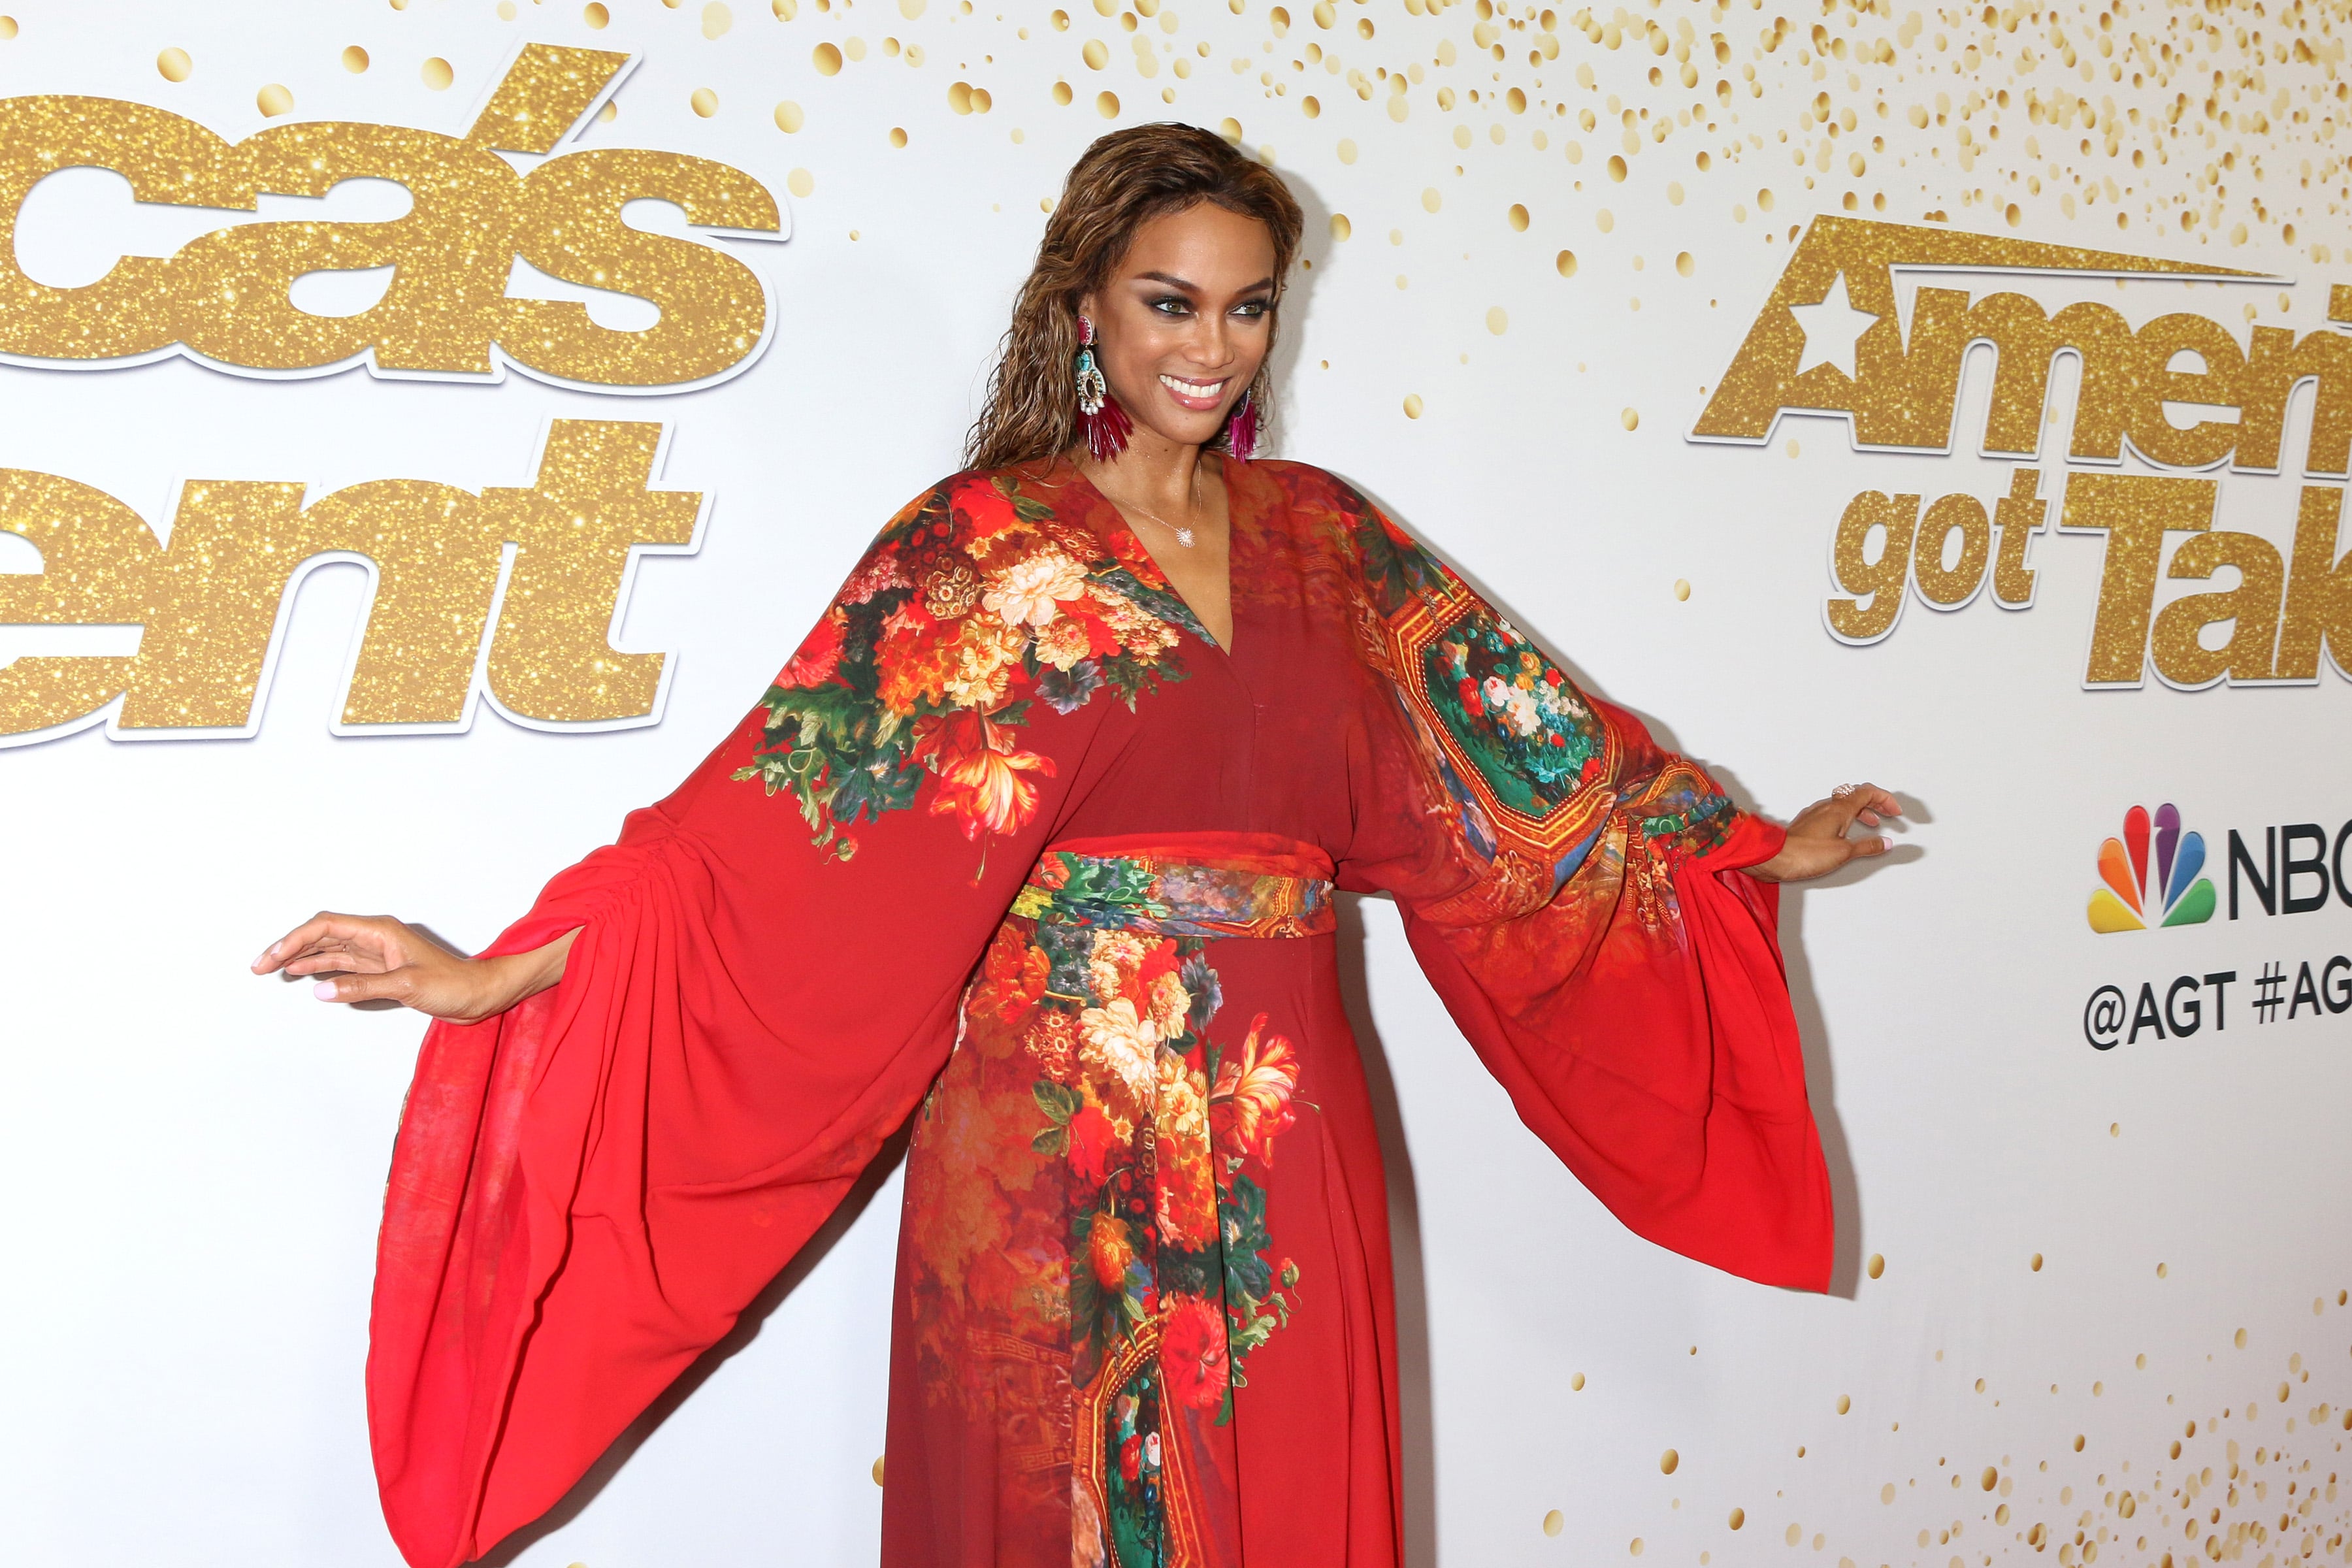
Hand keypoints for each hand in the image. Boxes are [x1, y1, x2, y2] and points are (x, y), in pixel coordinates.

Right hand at [250, 913, 575, 1022]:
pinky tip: (303, 976)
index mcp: (381, 931)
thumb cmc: (453, 985)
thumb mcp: (406, 986)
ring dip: (301, 959)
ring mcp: (377, 954)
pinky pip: (343, 965)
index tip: (271, 958)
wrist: (480, 995)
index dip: (295, 940)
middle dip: (290, 948)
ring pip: (330, 950)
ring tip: (272, 971)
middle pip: (323, 935)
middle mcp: (376, 938)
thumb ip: (362, 986)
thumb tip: (320, 989)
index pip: (328, 926)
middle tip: (259, 967)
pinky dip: (320, 969)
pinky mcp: (381, 971)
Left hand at [1748, 783, 1903, 882]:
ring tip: (1871, 824)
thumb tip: (1884, 843)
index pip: (1868, 792)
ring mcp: (1815, 814)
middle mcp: (1826, 807)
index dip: (1885, 799)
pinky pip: (1831, 814)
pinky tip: (1846, 832)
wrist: (1774, 858)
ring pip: (1843, 805)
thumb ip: (1867, 846)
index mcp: (1839, 809)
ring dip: (1860, 812)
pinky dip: (1845, 819)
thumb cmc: (1804, 854)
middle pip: (1856, 796)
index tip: (1895, 811)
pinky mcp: (1807, 824)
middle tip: (1887, 814)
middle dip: (1875, 804)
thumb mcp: (1844, 852)